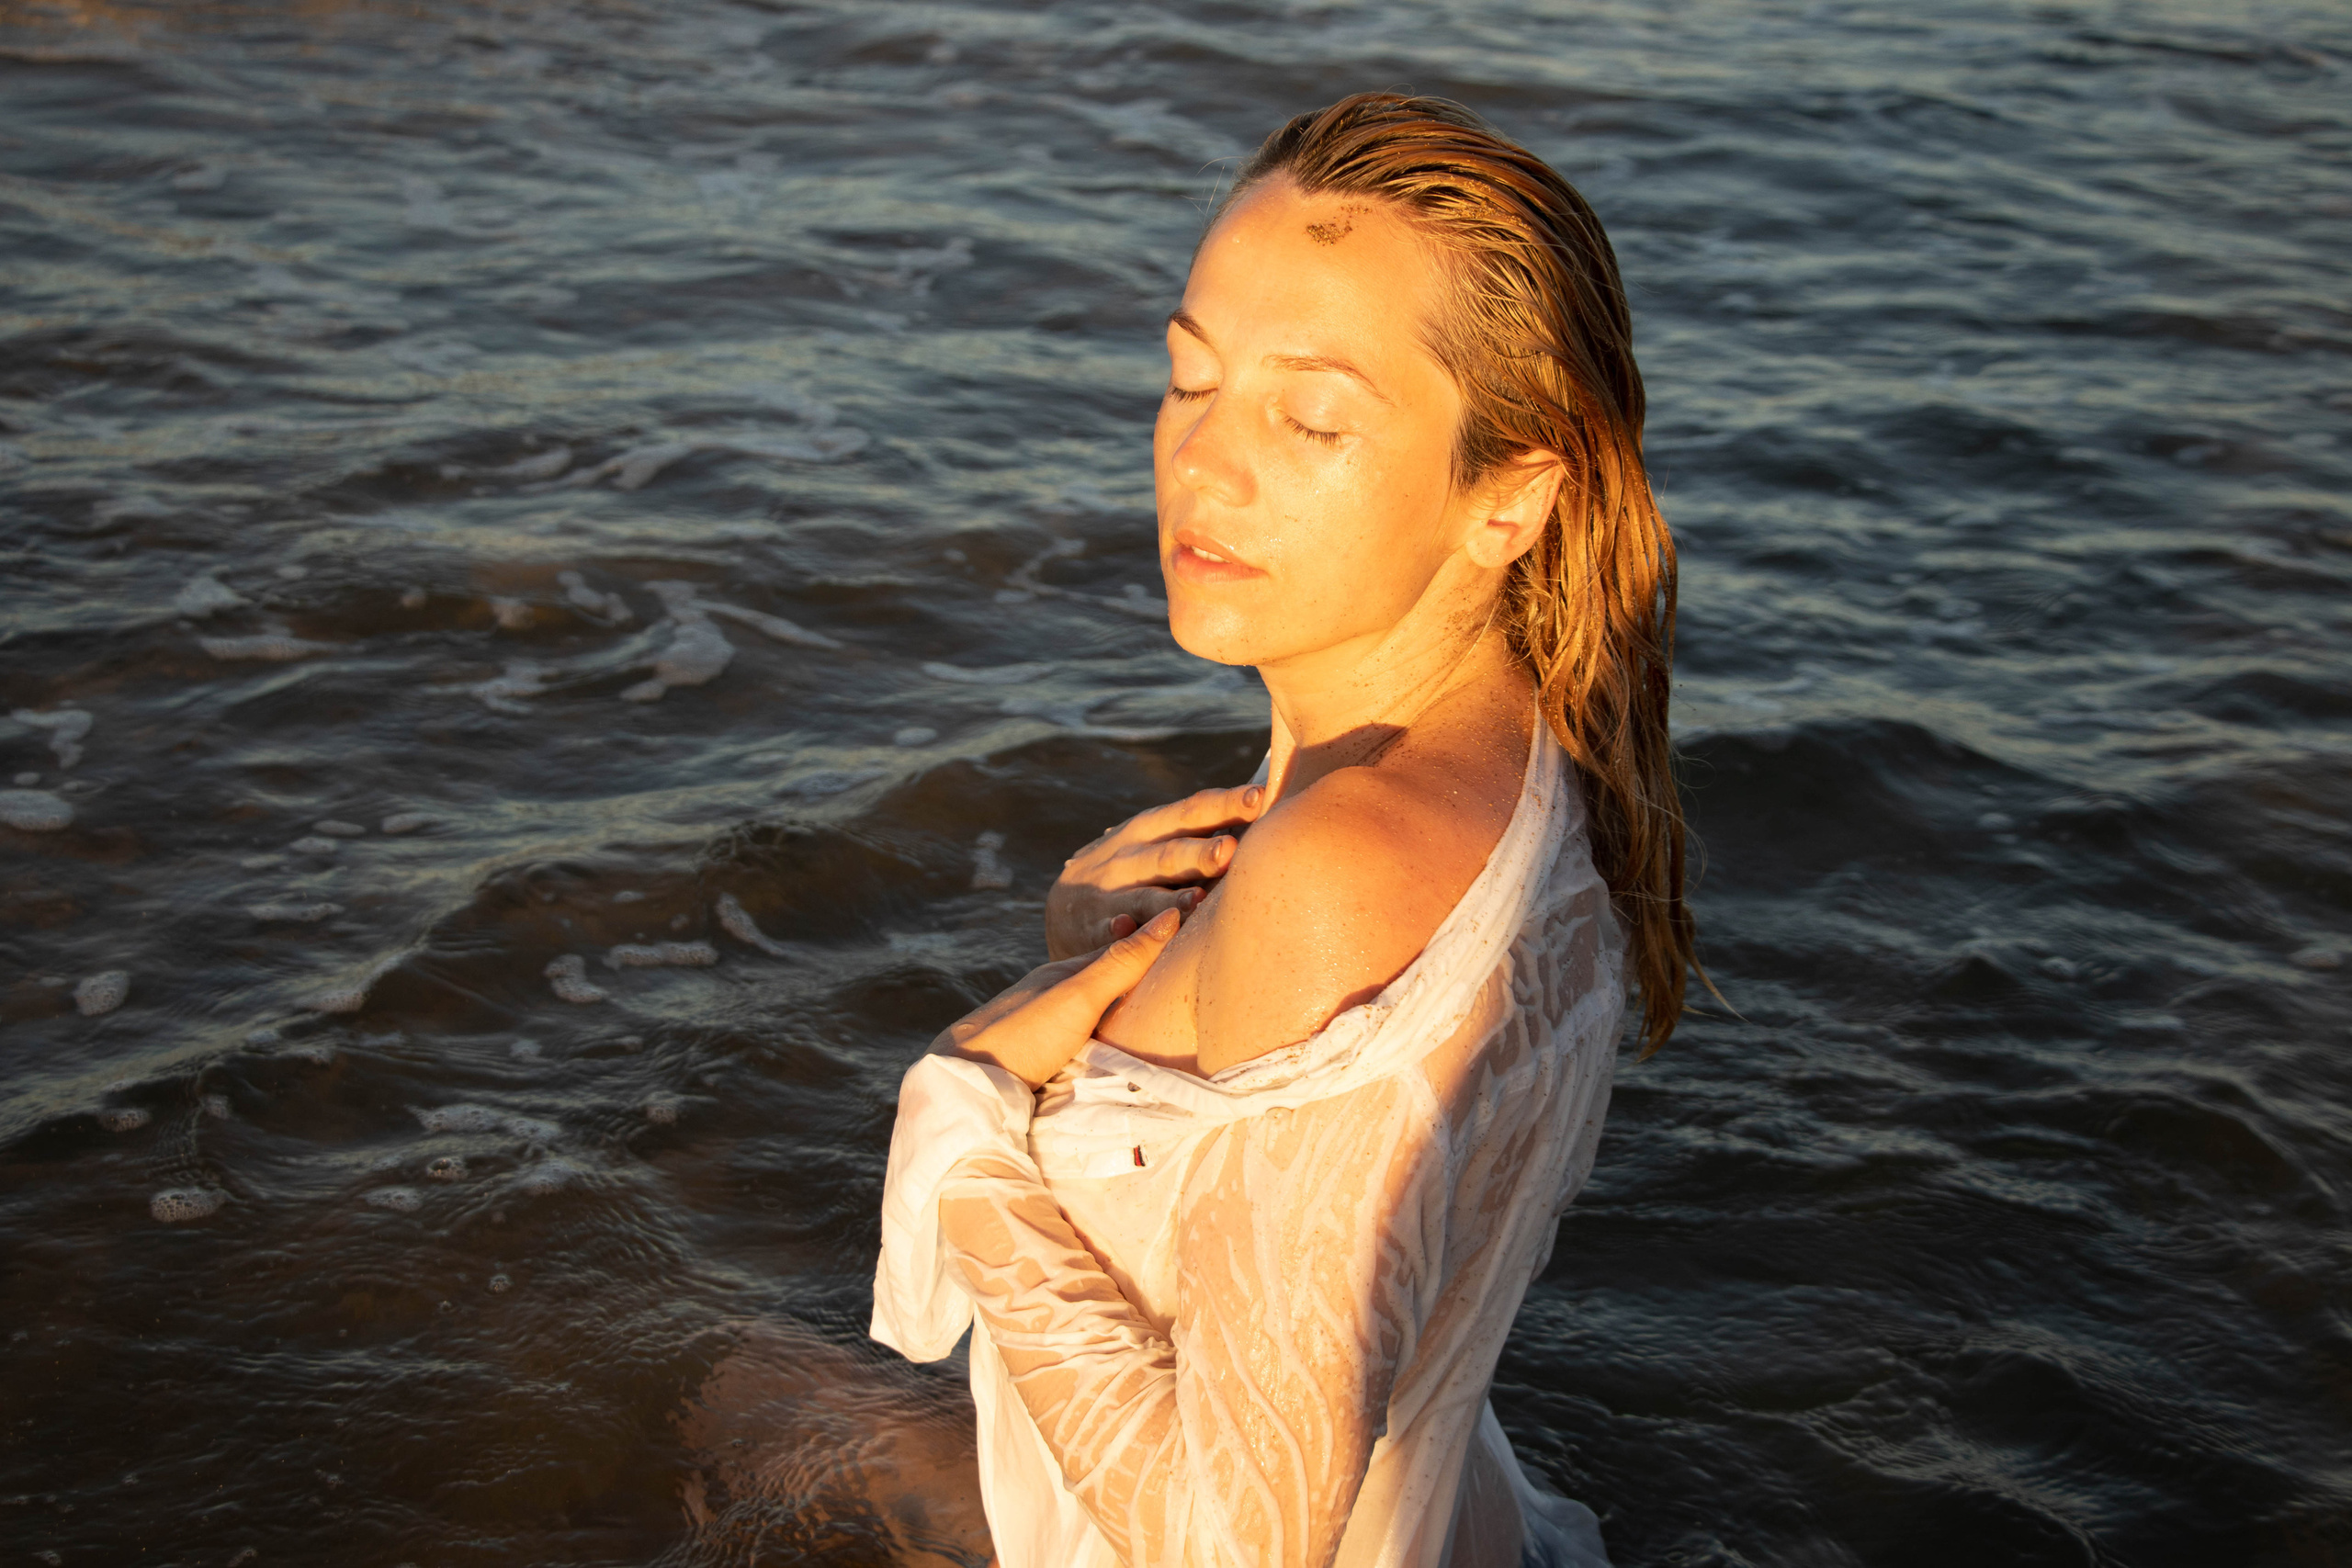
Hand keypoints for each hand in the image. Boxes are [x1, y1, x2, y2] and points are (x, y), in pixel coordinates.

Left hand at [935, 909, 1183, 1087]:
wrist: (963, 1084)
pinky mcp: (1044, 1058)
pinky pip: (1087, 1037)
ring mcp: (1049, 1025)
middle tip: (1193, 965)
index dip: (1160, 938)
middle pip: (1112, 977)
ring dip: (1130, 1006)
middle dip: (1148, 970)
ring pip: (1099, 1009)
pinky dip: (1110, 1032)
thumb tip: (1170, 916)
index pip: (1124, 946)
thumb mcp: (1079, 996)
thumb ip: (1121, 962)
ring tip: (1168, 1008)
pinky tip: (1122, 1044)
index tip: (1199, 925)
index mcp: (1066, 972)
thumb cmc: (1022, 1035)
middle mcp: (1058, 993)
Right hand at [1044, 782, 1267, 958]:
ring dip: (1169, 899)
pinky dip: (1118, 930)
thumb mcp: (1155, 841)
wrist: (1064, 910)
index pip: (1192, 811)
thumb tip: (1263, 803)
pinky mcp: (1093, 929)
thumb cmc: (1133, 871)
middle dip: (1200, 853)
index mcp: (1150, 829)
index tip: (1260, 797)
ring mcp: (1109, 894)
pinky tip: (1127, 929)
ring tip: (1196, 901)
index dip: (1225, 804)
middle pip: (1170, 853)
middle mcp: (1129, 856)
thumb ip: (1199, 829)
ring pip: (1144, 896)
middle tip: (1231, 850)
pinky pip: (1108, 932)